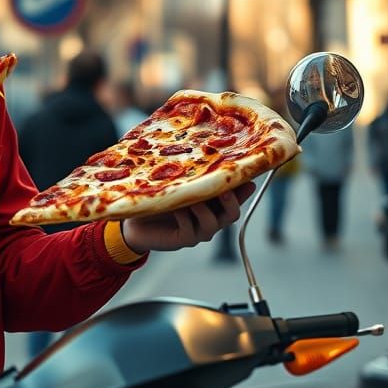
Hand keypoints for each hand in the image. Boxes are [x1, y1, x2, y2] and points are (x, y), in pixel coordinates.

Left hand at [120, 182, 255, 253]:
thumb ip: (193, 174)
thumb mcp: (179, 182)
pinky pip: (190, 230)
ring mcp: (199, 231)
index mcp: (215, 203)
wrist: (138, 221)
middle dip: (231, 202)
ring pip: (212, 224)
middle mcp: (211, 218)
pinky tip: (176, 208)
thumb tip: (205, 148)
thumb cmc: (161, 197)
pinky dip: (184, 217)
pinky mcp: (184, 239)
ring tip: (194, 200)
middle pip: (232, 214)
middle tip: (225, 190)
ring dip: (204, 210)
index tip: (249, 179)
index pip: (236, 197)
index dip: (244, 190)